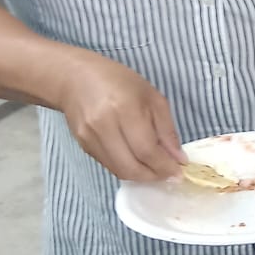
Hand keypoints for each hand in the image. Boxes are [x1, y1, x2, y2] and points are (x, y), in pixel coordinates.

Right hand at [56, 54, 183, 180]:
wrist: (76, 79)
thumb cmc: (120, 82)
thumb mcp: (152, 98)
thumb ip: (167, 130)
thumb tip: (179, 159)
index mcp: (125, 109)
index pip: (147, 150)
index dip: (164, 166)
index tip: (179, 173)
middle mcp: (104, 126)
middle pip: (131, 167)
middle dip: (153, 176)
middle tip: (168, 175)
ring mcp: (90, 138)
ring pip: (119, 170)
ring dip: (141, 176)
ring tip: (155, 170)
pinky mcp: (83, 146)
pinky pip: (109, 165)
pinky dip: (127, 168)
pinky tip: (138, 161)